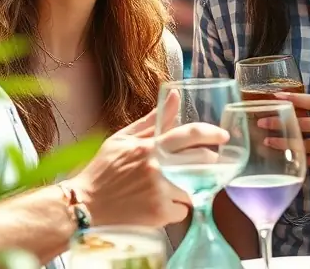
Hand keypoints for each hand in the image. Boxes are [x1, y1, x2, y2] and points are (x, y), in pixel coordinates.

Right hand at [70, 91, 229, 227]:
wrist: (85, 206)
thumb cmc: (104, 170)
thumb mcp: (123, 139)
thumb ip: (152, 120)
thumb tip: (174, 95)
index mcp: (149, 147)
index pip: (189, 134)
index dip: (211, 134)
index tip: (224, 136)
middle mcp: (157, 168)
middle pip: (201, 162)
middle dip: (207, 163)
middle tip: (203, 165)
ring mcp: (159, 192)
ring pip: (193, 188)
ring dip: (188, 187)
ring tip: (170, 188)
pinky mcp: (158, 214)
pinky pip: (183, 210)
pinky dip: (176, 208)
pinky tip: (161, 204)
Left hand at [261, 92, 309, 166]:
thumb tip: (297, 104)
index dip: (294, 99)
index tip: (276, 96)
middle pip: (305, 123)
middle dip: (282, 123)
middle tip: (262, 122)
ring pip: (307, 144)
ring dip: (286, 144)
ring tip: (268, 142)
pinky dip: (300, 159)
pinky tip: (287, 158)